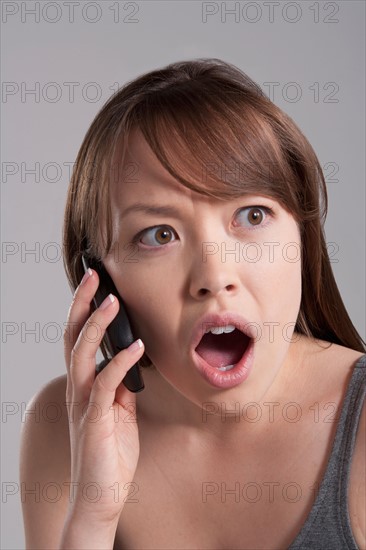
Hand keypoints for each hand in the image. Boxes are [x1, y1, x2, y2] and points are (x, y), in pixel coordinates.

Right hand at [63, 268, 143, 524]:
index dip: (85, 310)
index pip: (80, 339)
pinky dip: (119, 363)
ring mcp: (83, 404)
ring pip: (82, 355)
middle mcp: (78, 390)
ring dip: (96, 326)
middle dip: (82, 305)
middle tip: (94, 276)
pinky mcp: (95, 421)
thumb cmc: (110, 453)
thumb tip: (130, 362)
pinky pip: (105, 385)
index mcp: (85, 385)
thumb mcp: (120, 412)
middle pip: (73, 338)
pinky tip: (136, 348)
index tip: (98, 284)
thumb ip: (120, 386)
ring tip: (111, 301)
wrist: (101, 495)